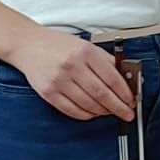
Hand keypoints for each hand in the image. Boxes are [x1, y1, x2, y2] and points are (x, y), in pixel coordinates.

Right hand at [9, 29, 135, 121]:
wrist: (28, 45)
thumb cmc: (58, 45)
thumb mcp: (85, 45)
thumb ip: (105, 60)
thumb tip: (125, 79)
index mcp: (85, 52)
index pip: (112, 78)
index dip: (125, 94)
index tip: (132, 101)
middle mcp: (72, 66)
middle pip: (102, 94)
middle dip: (118, 107)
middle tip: (127, 114)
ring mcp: (59, 81)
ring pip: (88, 104)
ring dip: (103, 112)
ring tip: (110, 112)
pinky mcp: (48, 93)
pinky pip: (72, 110)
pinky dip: (86, 115)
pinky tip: (92, 113)